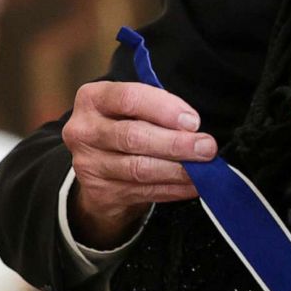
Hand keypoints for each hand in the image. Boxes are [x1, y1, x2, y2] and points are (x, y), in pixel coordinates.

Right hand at [61, 81, 216, 248]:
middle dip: (176, 143)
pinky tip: (193, 185)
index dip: (164, 109)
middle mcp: (84, 131)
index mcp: (93, 99)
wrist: (98, 167)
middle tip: (206, 147)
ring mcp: (88, 165)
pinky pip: (145, 192)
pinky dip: (174, 189)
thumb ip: (158, 110)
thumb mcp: (134, 108)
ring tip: (204, 169)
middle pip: (134, 136)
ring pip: (140, 169)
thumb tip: (191, 127)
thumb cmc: (124, 126)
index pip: (129, 98)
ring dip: (178, 170)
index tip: (193, 121)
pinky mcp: (100, 192)